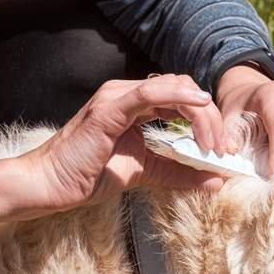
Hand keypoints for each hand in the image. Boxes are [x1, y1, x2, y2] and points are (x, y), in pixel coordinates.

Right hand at [18, 74, 225, 216]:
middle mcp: (126, 93)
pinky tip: (198, 105)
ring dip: (200, 114)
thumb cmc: (90, 175)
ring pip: (173, 88)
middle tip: (222, 149)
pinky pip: (147, 93)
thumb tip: (217, 181)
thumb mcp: (147, 172)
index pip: (182, 98)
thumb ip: (180, 173)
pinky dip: (177, 96)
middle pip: (184, 90)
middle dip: (210, 117)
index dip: (208, 119)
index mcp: (135, 104)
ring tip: (212, 144)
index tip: (223, 148)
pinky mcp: (108, 109)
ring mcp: (116, 97)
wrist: (50, 185)